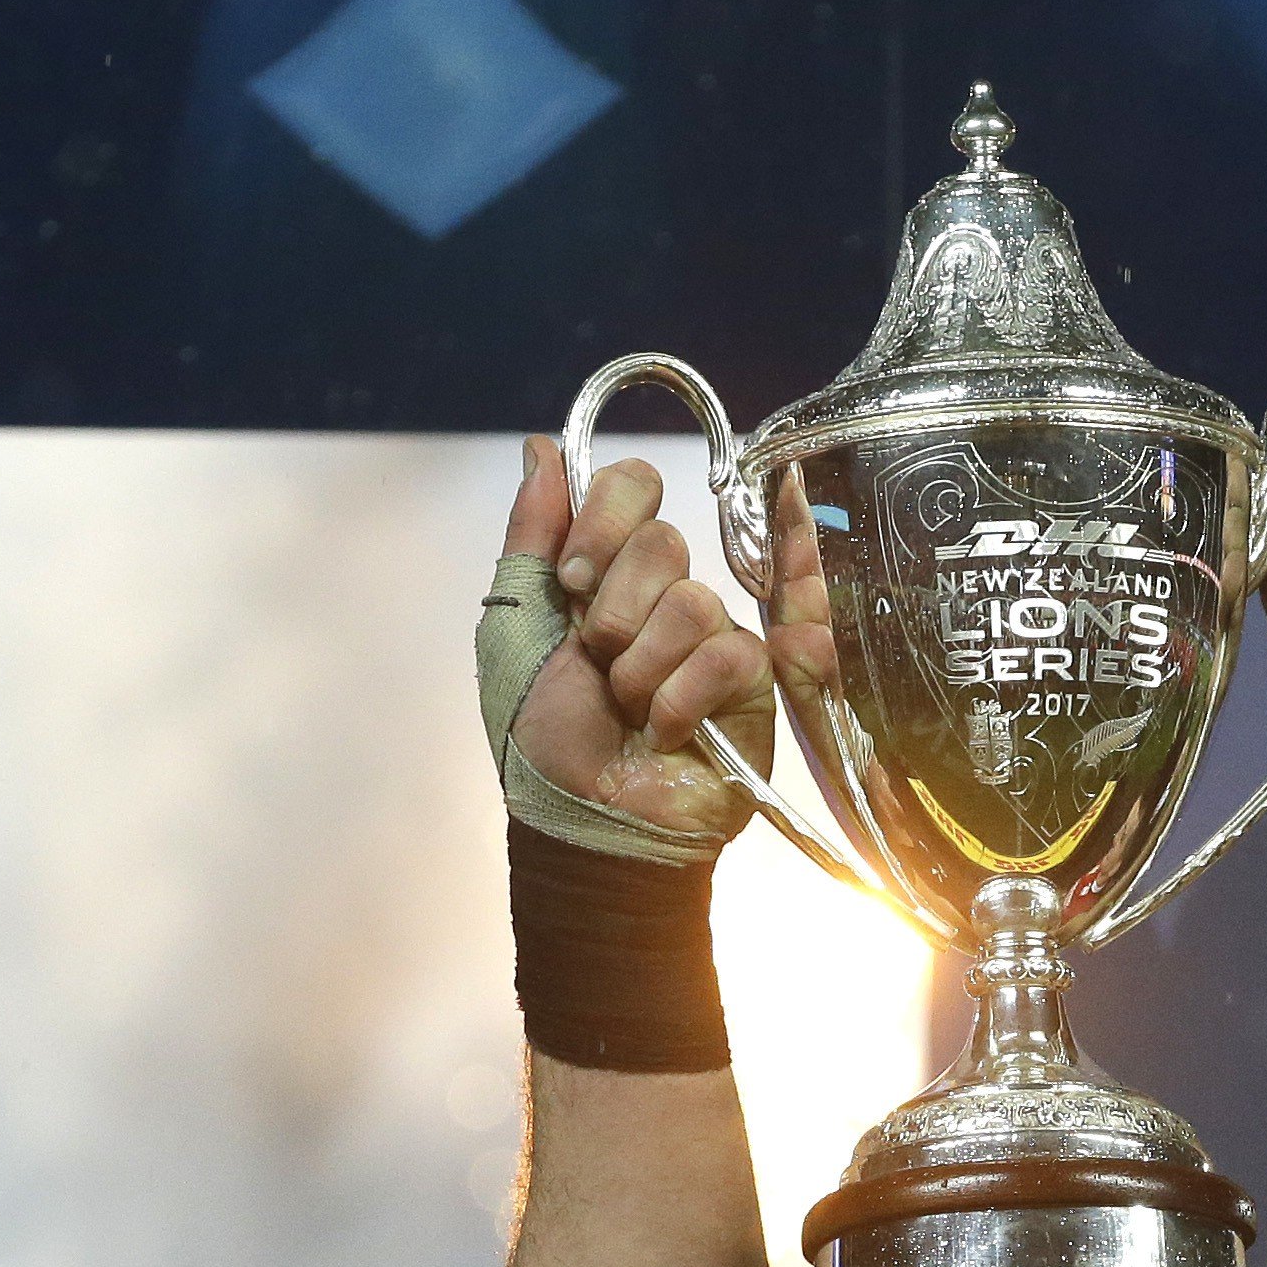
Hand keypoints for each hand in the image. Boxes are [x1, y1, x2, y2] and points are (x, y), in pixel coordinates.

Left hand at [504, 436, 777, 842]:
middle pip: (664, 540)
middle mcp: (662, 594)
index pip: (634, 486)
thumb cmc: (540, 736)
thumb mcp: (514, 626)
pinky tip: (665, 734)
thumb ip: (530, 537)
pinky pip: (728, 654)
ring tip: (629, 710)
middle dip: (613, 613)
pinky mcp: (751, 682)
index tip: (573, 576)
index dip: (607, 518)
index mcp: (606, 570)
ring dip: (641, 670)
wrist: (581, 818)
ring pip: (694, 601)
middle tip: (598, 662)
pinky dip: (679, 702)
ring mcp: (711, 635)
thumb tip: (541, 448)